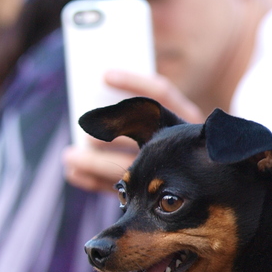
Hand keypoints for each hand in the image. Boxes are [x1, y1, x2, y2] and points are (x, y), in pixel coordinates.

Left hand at [62, 71, 204, 193]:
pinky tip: (74, 173)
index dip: (135, 83)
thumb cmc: (172, 145)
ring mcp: (170, 173)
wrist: (201, 187)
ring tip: (69, 158)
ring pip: (128, 168)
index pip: (162, 94)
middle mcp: (183, 145)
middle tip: (85, 134)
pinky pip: (119, 189)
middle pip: (143, 135)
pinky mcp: (153, 196)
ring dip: (94, 163)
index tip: (106, 76)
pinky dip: (93, 181)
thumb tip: (100, 92)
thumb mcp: (163, 124)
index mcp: (187, 120)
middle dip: (111, 131)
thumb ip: (138, 112)